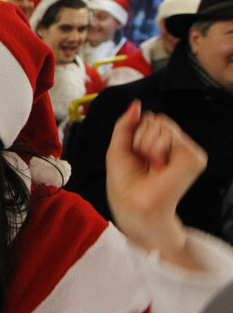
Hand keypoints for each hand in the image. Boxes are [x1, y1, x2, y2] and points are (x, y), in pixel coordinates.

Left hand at [106, 100, 206, 266]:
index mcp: (160, 145)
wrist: (132, 208)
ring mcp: (187, 152)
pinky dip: (156, 149)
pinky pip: (170, 134)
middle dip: (140, 139)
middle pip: (156, 119)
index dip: (134, 136)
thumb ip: (126, 125)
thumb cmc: (124, 185)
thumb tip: (136, 104)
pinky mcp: (194, 158)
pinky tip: (159, 166)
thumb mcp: (118, 149)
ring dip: (146, 145)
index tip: (135, 157)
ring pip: (162, 124)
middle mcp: (176, 147)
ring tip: (151, 166)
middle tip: (143, 162)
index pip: (150, 120)